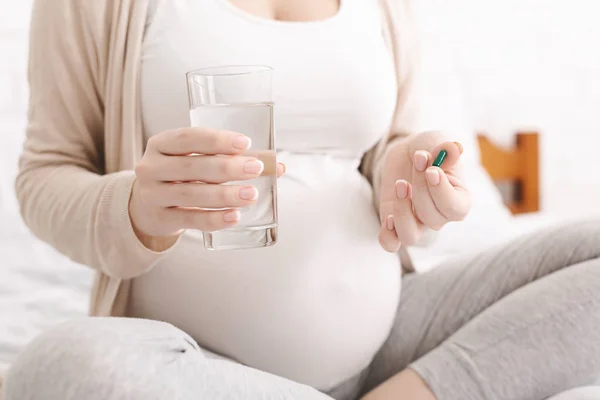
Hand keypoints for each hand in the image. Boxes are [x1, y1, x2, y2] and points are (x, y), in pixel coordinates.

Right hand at [129, 127, 284, 247]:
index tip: (245, 143)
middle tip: (255, 168)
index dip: (217, 140)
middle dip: (227, 167)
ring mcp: (153, 194)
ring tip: (250, 194)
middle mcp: (152, 167)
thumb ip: (232, 159)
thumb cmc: (181, 176)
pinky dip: (214, 219)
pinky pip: (191, 219)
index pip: (188, 137)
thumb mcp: (195, 160)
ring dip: (224, 195)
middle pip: (192, 166)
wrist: (146, 206)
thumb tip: (277, 165)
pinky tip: (234, 216)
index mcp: (161, 144)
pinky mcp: (161, 219)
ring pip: (192, 194)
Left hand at [378, 131, 470, 251]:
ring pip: (411, 236)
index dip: (442, 193)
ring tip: (400, 184)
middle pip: (432, 218)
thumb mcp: (439, 142)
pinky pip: (391, 243)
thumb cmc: (430, 149)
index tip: (431, 170)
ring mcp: (416, 223)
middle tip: (418, 158)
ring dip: (403, 213)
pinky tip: (387, 217)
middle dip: (421, 188)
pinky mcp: (394, 223)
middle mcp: (439, 217)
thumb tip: (452, 150)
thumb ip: (446, 149)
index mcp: (459, 200)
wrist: (408, 153)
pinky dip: (388, 236)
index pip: (456, 209)